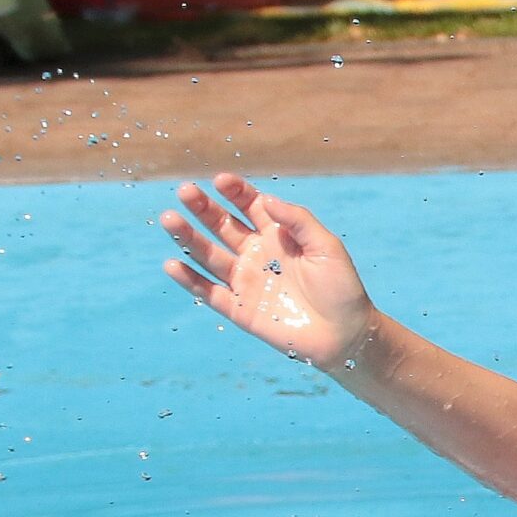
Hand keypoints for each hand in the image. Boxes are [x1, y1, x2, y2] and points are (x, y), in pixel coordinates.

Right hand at [160, 172, 376, 371]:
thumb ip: (298, 221)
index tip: (220, 181)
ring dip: (188, 237)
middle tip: (185, 191)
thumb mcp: (327, 247)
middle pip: (222, 225)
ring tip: (170, 219)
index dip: (235, 191)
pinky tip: (172, 264)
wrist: (346, 335)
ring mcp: (245, 280)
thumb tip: (266, 199)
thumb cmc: (342, 289)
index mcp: (278, 234)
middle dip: (203, 208)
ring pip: (209, 254)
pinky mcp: (238, 308)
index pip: (249, 205)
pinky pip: (208, 292)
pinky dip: (189, 280)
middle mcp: (257, 253)